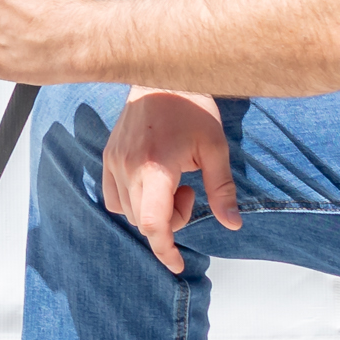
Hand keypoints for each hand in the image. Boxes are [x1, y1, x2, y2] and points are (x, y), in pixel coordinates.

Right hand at [101, 90, 243, 276]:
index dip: (165, 250)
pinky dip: (132, 201)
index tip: (177, 264)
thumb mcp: (215, 148)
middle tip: (189, 191)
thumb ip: (222, 189)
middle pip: (143, 221)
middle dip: (170, 220)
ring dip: (152, 210)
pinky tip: (152, 182)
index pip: (153, 223)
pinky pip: (113, 196)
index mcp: (156, 167)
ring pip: (127, 211)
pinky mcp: (107, 155)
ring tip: (172, 181)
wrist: (161, 75)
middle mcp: (128, 167)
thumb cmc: (191, 108)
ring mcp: (113, 161)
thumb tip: (232, 224)